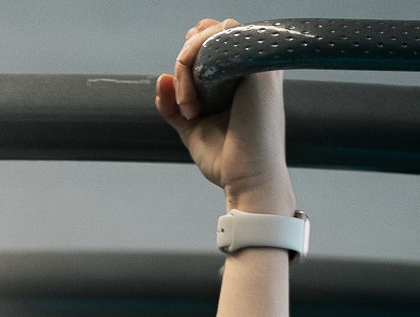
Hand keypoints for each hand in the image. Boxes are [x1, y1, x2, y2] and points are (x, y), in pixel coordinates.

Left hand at [156, 18, 294, 213]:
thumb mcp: (193, 128)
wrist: (249, 182)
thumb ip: (174, 105)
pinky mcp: (258, 64)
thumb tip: (161, 79)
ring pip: (212, 32)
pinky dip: (195, 60)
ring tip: (190, 109)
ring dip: (187, 65)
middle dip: (185, 63)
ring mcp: (258, 61)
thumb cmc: (228, 160)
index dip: (189, 56)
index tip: (182, 98)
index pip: (210, 40)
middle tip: (185, 106)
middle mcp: (253, 64)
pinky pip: (222, 35)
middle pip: (208, 32)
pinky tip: (194, 101)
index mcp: (243, 75)